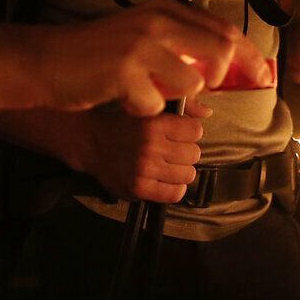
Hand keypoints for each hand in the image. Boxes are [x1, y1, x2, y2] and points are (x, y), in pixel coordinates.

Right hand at [30, 0, 265, 116]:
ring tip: (143, 92)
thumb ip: (183, 51)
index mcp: (167, 10)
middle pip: (222, 52)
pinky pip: (156, 106)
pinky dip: (142, 111)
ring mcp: (143, 45)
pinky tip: (123, 100)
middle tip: (200, 93)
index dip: (250, 56)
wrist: (46, 61)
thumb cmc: (98, 57)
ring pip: (192, 84)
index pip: (226, 30)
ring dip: (172, 99)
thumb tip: (225, 80)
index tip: (263, 78)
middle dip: (221, 79)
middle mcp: (159, 21)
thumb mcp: (145, 41)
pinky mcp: (126, 71)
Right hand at [74, 96, 210, 203]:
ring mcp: (144, 170)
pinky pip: (175, 193)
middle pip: (194, 154)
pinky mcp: (139, 189)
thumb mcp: (151, 107)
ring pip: (188, 174)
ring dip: (180, 170)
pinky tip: (163, 178)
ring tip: (166, 164)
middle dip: (185, 151)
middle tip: (171, 149)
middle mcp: (149, 147)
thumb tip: (207, 113)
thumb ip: (183, 106)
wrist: (92, 143)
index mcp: (154, 123)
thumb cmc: (125, 123)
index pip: (196, 131)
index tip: (178, 133)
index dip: (189, 132)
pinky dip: (173, 187)